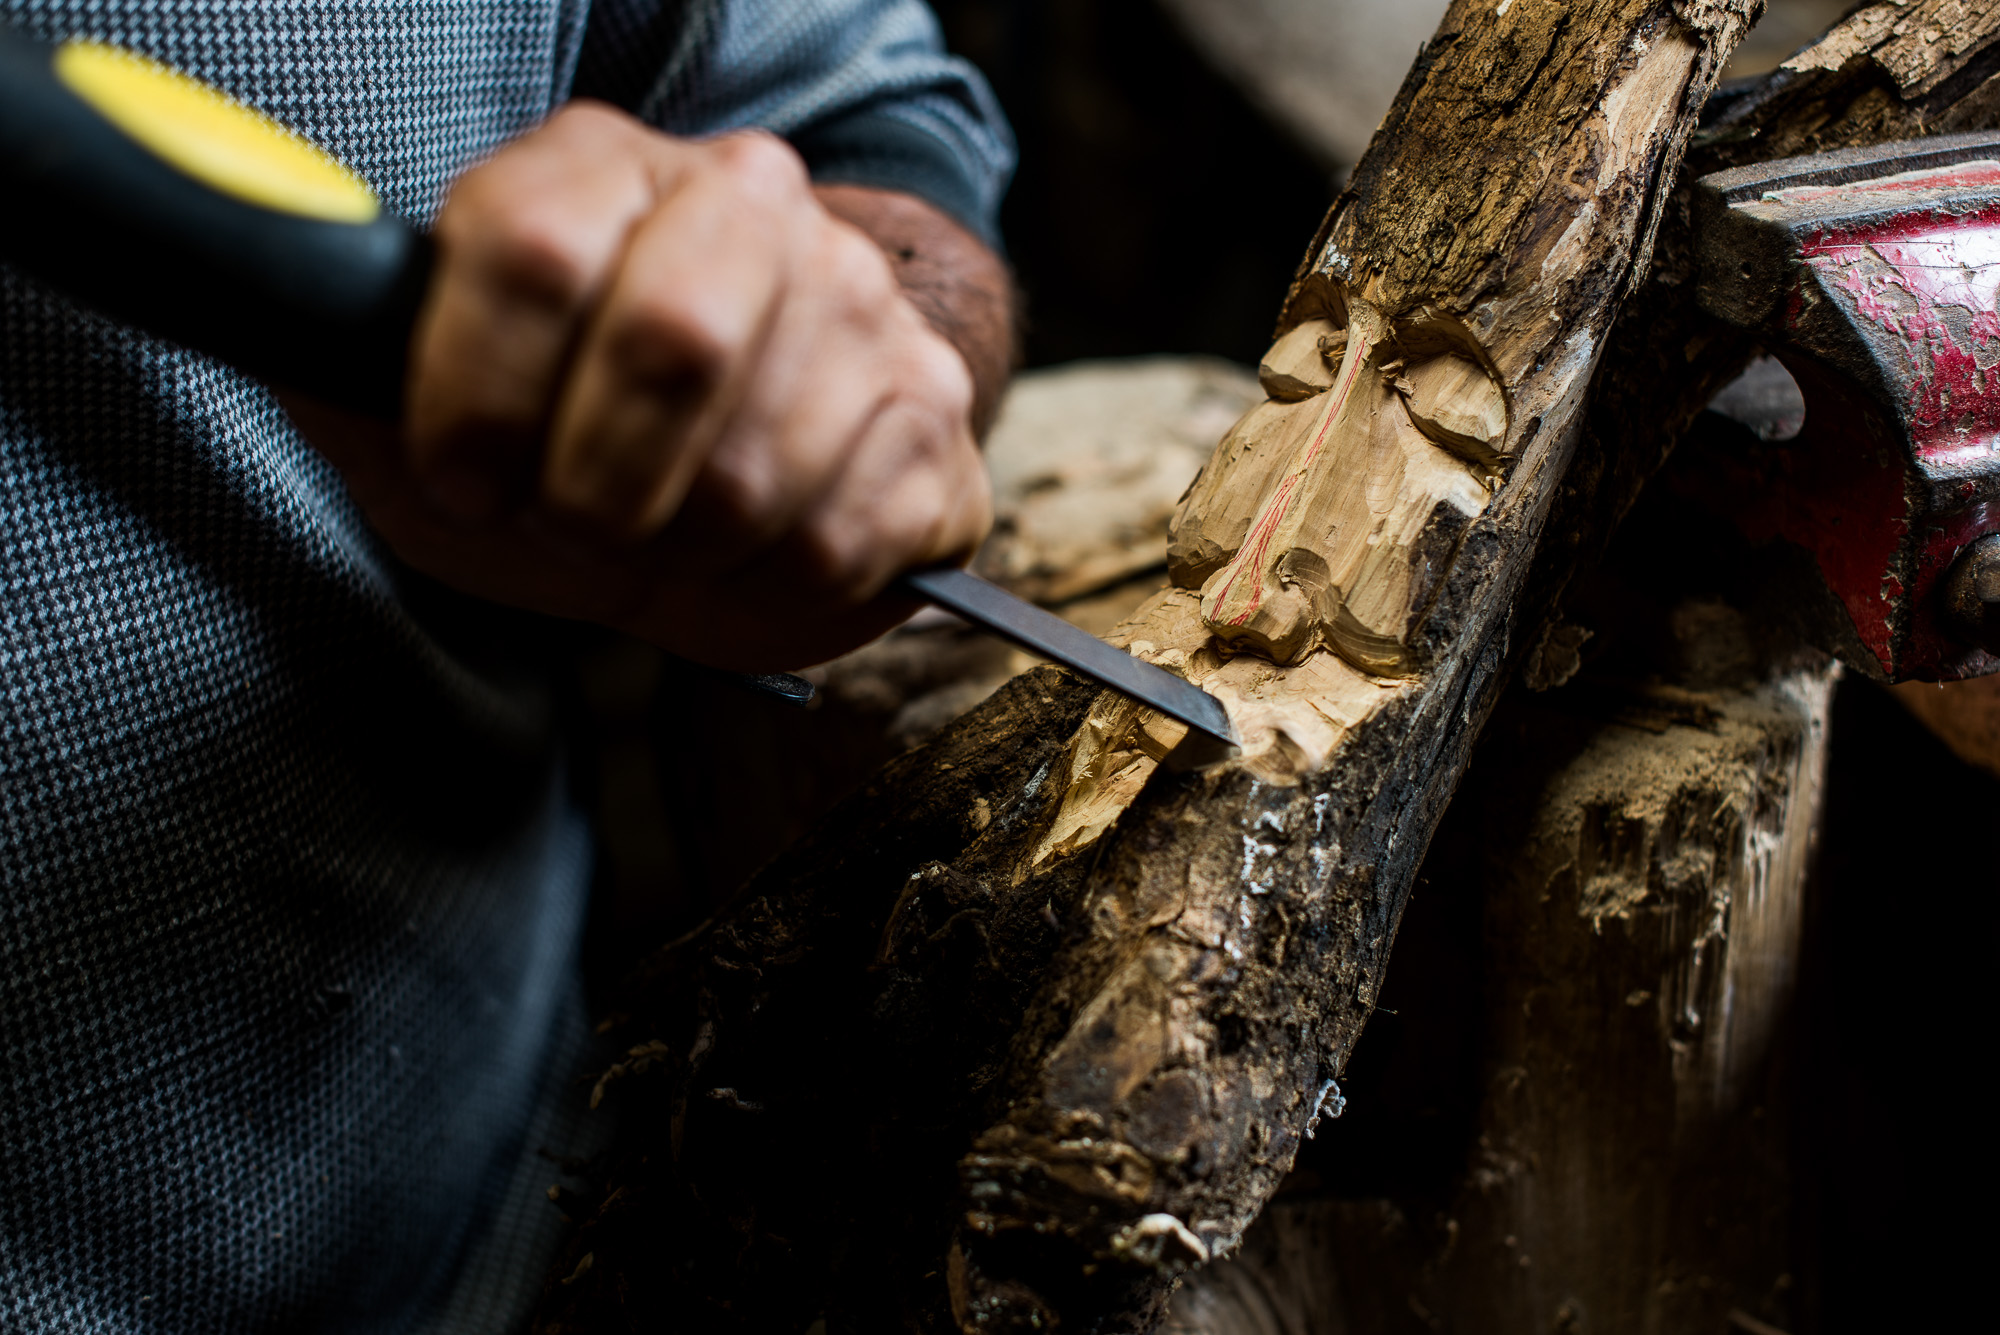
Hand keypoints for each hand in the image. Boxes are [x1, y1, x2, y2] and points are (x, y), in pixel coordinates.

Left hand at [291, 101, 994, 669]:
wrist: (739, 479)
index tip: (462, 475)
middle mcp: (757, 206)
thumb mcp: (437, 411)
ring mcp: (864, 310)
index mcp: (611, 169)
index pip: (532, 243)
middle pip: (677, 338)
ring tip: (669, 538)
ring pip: (761, 472)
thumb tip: (285, 326)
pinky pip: (846, 541)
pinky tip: (755, 554)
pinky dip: (773, 587)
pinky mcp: (933, 420)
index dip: (476, 389)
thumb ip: (353, 373)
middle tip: (577, 528)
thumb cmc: (569, 448)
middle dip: (597, 488)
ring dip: (685, 550)